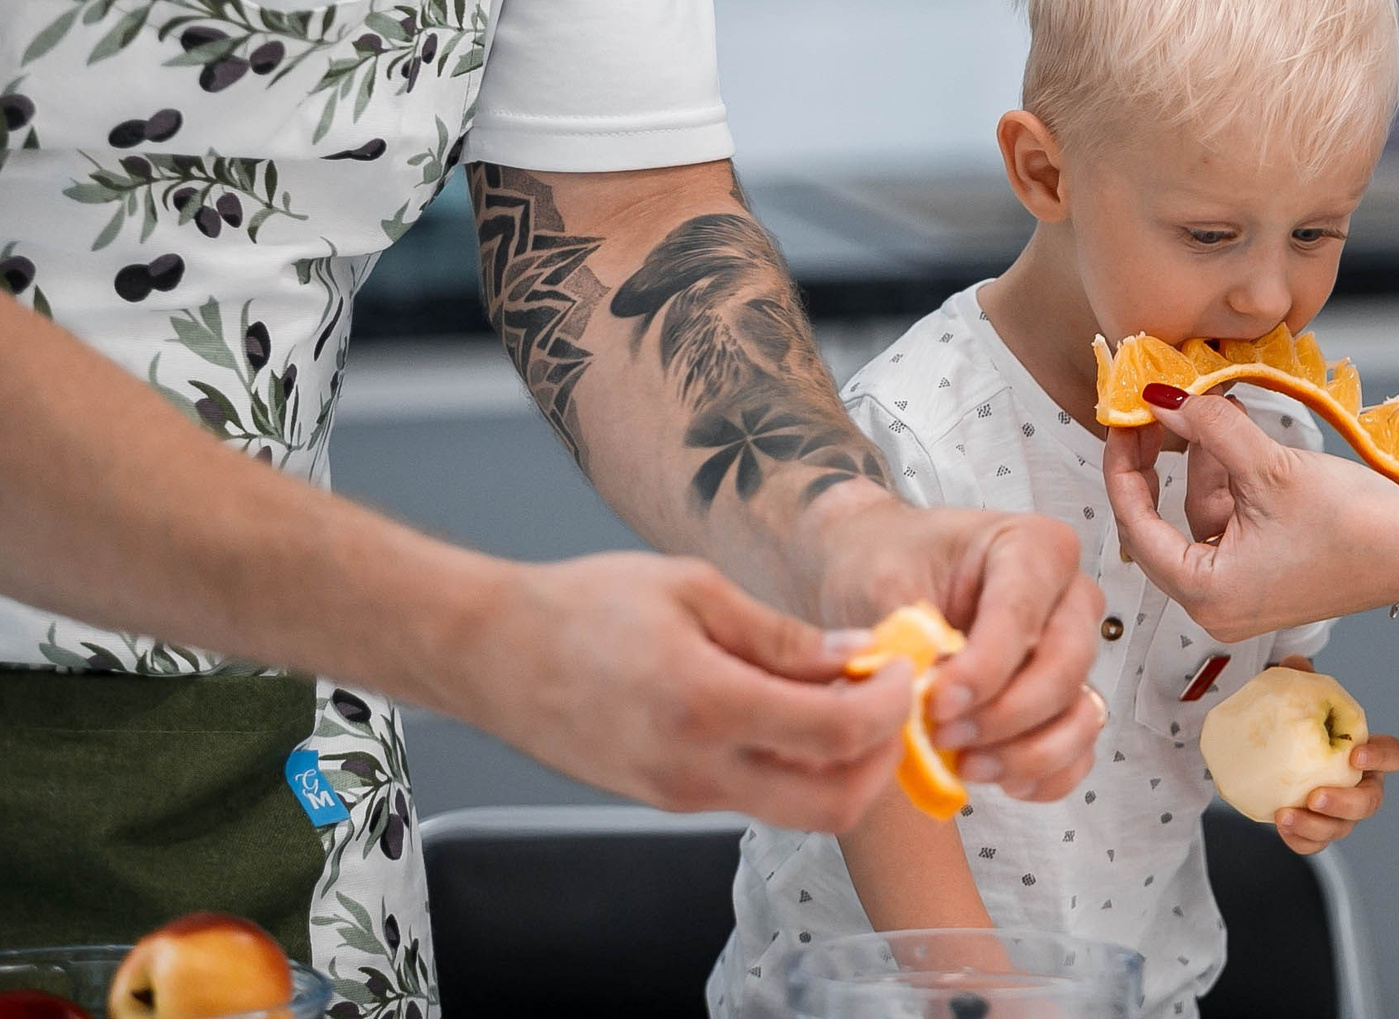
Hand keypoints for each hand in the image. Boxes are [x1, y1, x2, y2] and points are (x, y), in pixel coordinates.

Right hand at [458, 552, 915, 832]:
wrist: (493, 653)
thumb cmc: (582, 607)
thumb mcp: (693, 590)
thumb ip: (782, 635)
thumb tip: (857, 657)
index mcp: (706, 704)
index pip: (838, 733)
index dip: (891, 706)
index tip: (905, 669)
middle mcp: (697, 768)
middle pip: (834, 804)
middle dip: (885, 757)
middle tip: (893, 701)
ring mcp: (683, 793)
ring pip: (799, 809)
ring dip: (844, 765)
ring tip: (846, 697)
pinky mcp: (670, 799)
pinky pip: (757, 797)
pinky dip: (796, 765)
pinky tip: (795, 710)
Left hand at [804, 489, 1106, 801]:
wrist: (879, 568)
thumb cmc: (891, 562)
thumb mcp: (884, 580)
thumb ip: (905, 635)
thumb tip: (924, 698)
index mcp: (1033, 547)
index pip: (1023, 613)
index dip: (985, 668)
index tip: (939, 703)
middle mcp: (1067, 598)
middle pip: (1065, 666)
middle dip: (1004, 714)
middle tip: (942, 734)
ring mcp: (1072, 652)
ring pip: (1080, 713)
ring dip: (1028, 752)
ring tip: (966, 764)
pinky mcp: (1065, 700)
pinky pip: (1078, 749)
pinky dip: (1044, 774)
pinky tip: (997, 779)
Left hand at [1106, 388, 1398, 641]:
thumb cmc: (1356, 525)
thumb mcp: (1270, 466)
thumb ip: (1209, 428)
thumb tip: (1163, 399)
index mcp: (1208, 594)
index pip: (1136, 528)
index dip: (1122, 469)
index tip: (1122, 423)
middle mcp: (1216, 607)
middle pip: (1161, 528)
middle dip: (1159, 467)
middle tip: (1153, 415)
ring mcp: (1242, 597)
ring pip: (1197, 522)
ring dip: (1202, 468)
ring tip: (1213, 412)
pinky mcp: (1266, 579)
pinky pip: (1228, 528)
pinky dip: (1229, 486)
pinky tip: (1238, 443)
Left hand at [1271, 656, 1398, 854]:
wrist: (1274, 751)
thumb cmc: (1299, 723)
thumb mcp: (1300, 698)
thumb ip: (1302, 680)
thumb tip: (1296, 665)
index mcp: (1367, 752)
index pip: (1394, 755)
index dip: (1382, 759)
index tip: (1355, 754)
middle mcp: (1360, 785)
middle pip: (1371, 802)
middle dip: (1347, 803)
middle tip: (1317, 796)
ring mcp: (1341, 813)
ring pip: (1343, 829)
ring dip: (1317, 826)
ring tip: (1286, 816)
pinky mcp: (1317, 829)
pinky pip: (1315, 844)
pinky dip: (1301, 840)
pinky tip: (1281, 825)